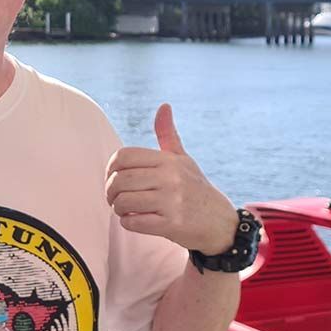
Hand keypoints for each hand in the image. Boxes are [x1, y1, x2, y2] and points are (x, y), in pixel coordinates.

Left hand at [105, 103, 236, 254]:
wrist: (219, 222)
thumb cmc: (195, 189)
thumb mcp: (183, 159)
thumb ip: (168, 135)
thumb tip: (164, 106)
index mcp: (169, 160)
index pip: (124, 156)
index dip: (110, 168)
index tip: (113, 178)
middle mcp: (170, 178)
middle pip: (120, 180)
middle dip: (110, 192)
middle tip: (115, 198)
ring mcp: (171, 202)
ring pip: (123, 202)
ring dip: (118, 208)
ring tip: (126, 209)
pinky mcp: (171, 224)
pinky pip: (134, 222)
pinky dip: (128, 222)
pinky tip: (136, 220)